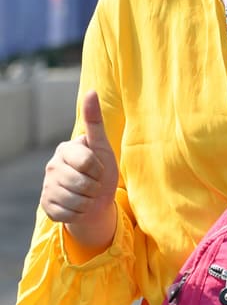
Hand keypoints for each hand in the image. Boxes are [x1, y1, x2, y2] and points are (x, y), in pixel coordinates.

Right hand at [39, 91, 118, 254]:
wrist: (97, 200)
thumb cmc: (102, 170)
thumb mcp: (102, 146)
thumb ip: (95, 121)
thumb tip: (91, 91)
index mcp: (65, 149)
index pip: (87, 162)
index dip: (99, 169)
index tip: (99, 169)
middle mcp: (52, 166)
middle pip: (81, 183)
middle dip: (95, 187)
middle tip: (94, 184)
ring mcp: (47, 187)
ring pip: (74, 200)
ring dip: (88, 201)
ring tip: (88, 195)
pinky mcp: (46, 206)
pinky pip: (67, 213)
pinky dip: (79, 213)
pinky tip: (79, 206)